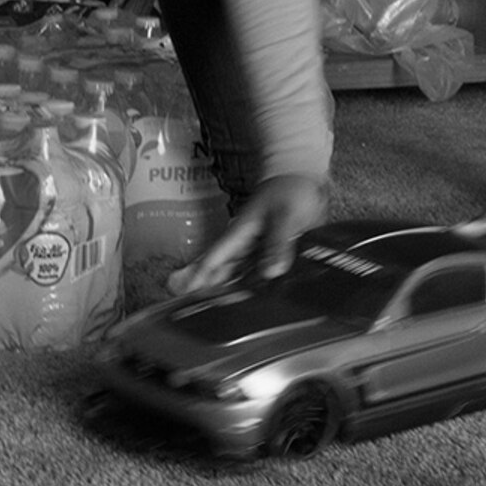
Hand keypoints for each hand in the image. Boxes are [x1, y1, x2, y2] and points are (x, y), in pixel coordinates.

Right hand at [171, 174, 326, 295]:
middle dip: (203, 286)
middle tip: (186, 305)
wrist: (302, 175)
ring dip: (226, 289)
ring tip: (212, 310)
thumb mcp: (285, 216)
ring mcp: (257, 247)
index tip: (183, 291)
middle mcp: (245, 243)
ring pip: (236, 273)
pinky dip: (251, 284)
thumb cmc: (290, 189)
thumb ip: (278, 243)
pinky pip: (257, 271)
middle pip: (220, 269)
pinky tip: (249, 298)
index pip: (215, 258)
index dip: (199, 275)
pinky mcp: (271, 250)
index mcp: (241, 233)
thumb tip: (271, 272)